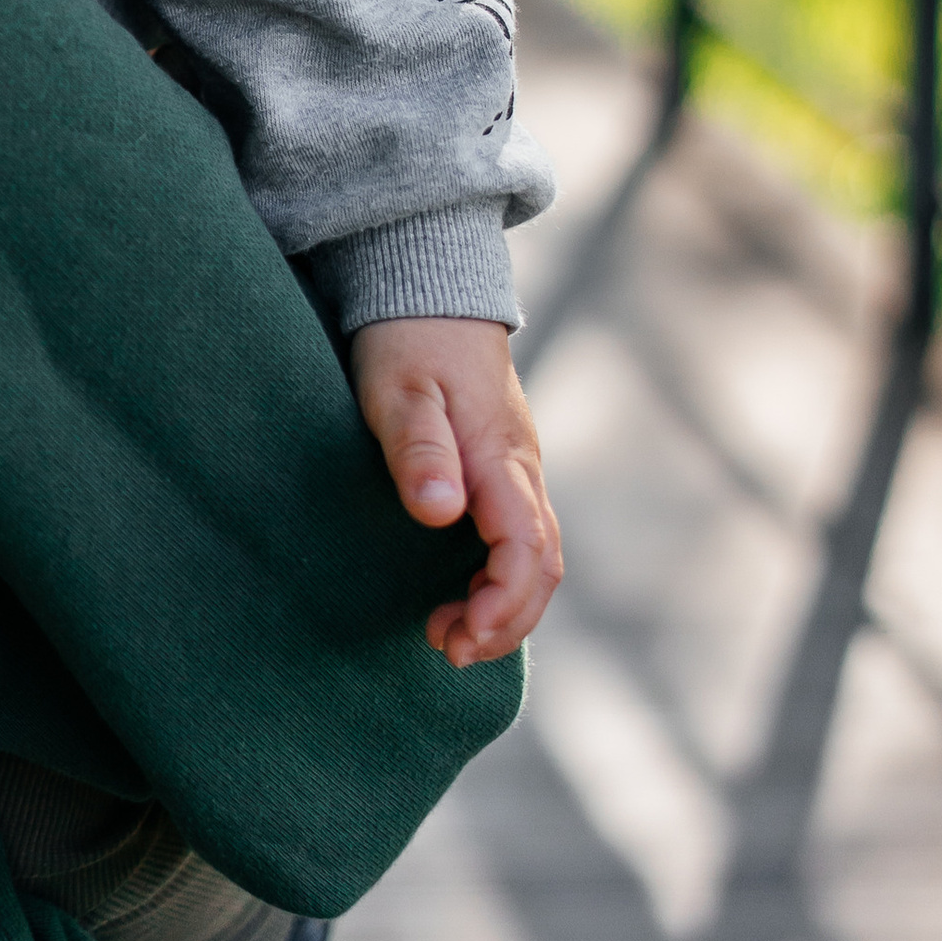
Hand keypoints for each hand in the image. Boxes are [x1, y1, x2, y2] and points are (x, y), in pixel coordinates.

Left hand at [349, 314, 562, 667]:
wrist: (430, 291)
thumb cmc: (408, 338)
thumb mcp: (400, 389)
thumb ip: (420, 449)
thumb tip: (440, 513)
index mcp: (502, 458)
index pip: (526, 550)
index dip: (501, 604)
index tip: (459, 635)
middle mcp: (521, 471)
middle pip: (542, 566)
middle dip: (505, 623)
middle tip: (446, 650)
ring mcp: (516, 471)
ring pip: (536, 557)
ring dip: (503, 608)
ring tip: (446, 636)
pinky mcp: (501, 470)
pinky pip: (519, 540)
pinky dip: (499, 582)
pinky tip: (459, 595)